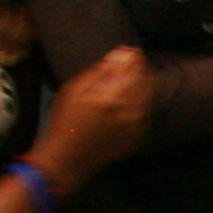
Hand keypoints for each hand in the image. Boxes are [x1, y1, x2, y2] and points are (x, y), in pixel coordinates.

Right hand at [39, 47, 155, 181]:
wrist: (68, 160)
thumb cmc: (64, 123)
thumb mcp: (73, 91)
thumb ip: (99, 72)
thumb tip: (119, 54)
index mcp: (112, 97)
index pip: (133, 67)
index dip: (133, 56)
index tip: (129, 51)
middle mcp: (129, 111)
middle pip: (145, 79)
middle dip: (139, 68)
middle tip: (131, 62)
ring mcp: (136, 126)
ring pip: (148, 95)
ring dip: (142, 83)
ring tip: (129, 79)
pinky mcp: (137, 137)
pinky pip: (146, 112)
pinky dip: (141, 101)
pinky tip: (128, 100)